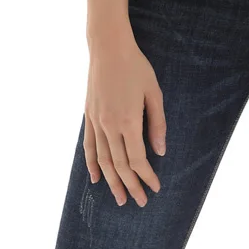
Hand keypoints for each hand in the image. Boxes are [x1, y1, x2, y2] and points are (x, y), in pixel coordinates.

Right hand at [84, 26, 165, 207]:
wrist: (108, 47)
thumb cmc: (136, 66)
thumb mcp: (154, 92)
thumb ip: (157, 123)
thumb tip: (160, 151)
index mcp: (128, 121)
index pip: (137, 159)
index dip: (146, 176)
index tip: (155, 187)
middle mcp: (109, 125)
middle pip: (120, 165)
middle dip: (131, 185)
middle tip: (140, 201)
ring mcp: (96, 121)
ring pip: (103, 160)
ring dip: (112, 181)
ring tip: (120, 198)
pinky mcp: (88, 115)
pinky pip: (89, 146)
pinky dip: (92, 164)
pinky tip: (97, 178)